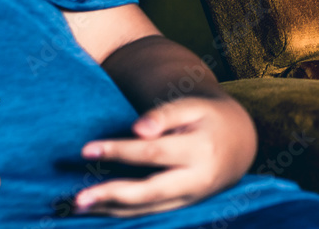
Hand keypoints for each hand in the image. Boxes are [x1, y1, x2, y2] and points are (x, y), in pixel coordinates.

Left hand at [74, 96, 257, 216]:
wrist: (240, 142)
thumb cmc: (209, 118)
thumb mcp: (193, 107)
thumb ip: (165, 115)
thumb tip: (138, 130)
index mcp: (201, 149)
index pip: (153, 152)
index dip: (119, 151)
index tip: (87, 150)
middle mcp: (198, 179)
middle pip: (150, 191)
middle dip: (113, 194)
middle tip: (78, 198)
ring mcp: (193, 197)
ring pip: (149, 208)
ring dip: (113, 209)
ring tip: (80, 206)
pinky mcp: (186, 206)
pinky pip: (152, 212)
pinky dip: (125, 212)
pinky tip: (102, 208)